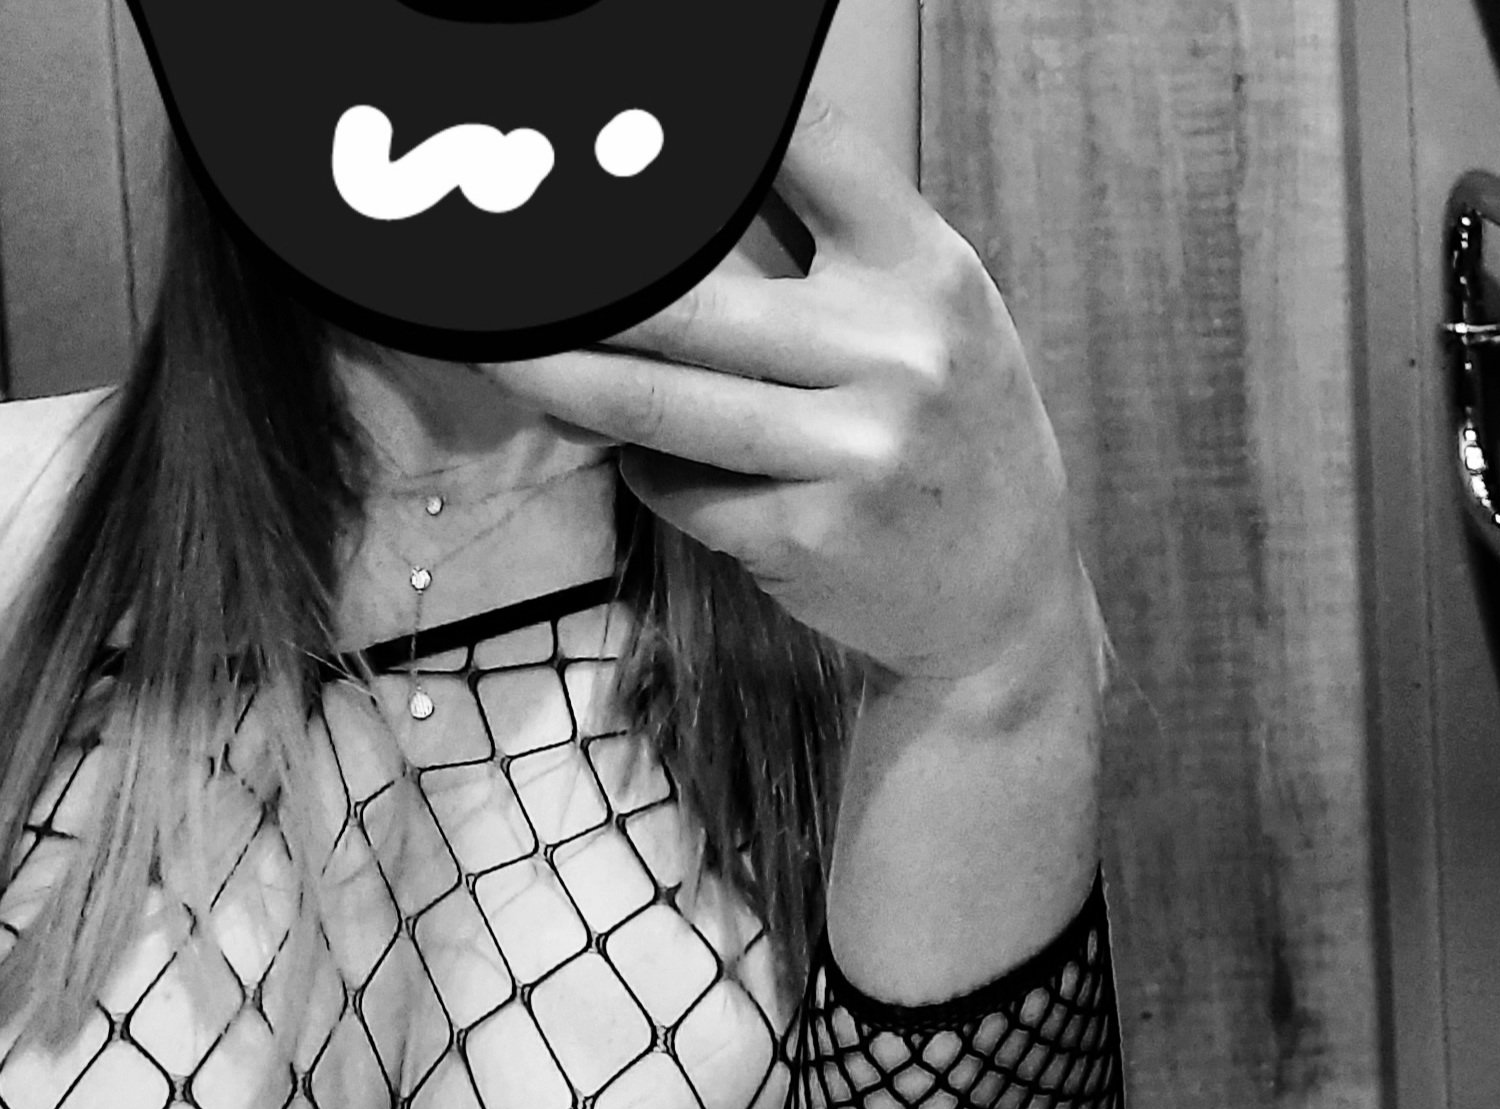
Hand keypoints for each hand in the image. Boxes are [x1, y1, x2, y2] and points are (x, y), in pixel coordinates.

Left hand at [475, 90, 1076, 686]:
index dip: (714, 125)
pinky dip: (646, 470)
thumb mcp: (933, 324)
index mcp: (926, 270)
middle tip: (495, 278)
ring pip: (659, 402)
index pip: (812, 148)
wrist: (1005, 594)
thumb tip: (677, 208)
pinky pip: (680, 486)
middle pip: (689, 297)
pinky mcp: (805, 535)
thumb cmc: (952, 441)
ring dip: (563, 383)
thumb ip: (835, 260)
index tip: (620, 123)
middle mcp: (895, 349)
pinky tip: (649, 461)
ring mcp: (851, 449)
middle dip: (579, 293)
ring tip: (502, 358)